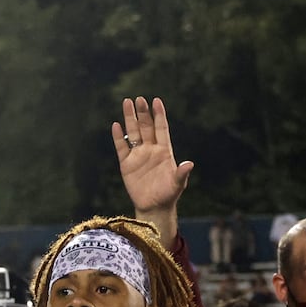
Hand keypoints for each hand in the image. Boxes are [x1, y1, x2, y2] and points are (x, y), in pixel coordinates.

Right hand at [112, 97, 192, 223]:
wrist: (154, 207)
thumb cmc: (169, 195)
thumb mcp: (178, 184)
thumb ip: (181, 173)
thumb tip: (189, 164)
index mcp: (164, 151)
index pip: (161, 128)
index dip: (159, 115)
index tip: (156, 101)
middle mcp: (150, 149)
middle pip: (146, 127)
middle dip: (143, 112)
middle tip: (139, 99)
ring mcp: (138, 155)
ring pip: (133, 133)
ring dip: (130, 119)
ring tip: (127, 102)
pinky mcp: (126, 164)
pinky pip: (121, 147)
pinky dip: (118, 137)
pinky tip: (116, 125)